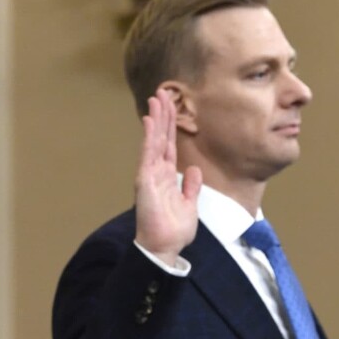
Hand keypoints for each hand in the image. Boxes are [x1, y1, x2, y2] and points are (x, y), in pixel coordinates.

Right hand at [134, 88, 201, 265]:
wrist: (165, 247)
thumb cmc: (175, 230)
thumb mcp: (190, 205)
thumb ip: (191, 187)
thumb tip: (194, 171)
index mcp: (168, 177)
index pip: (170, 146)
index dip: (171, 126)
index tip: (172, 106)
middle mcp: (157, 172)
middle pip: (161, 137)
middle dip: (163, 114)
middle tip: (163, 92)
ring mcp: (150, 174)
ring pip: (154, 140)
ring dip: (156, 118)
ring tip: (157, 97)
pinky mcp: (145, 179)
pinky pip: (148, 153)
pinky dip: (149, 136)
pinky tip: (150, 119)